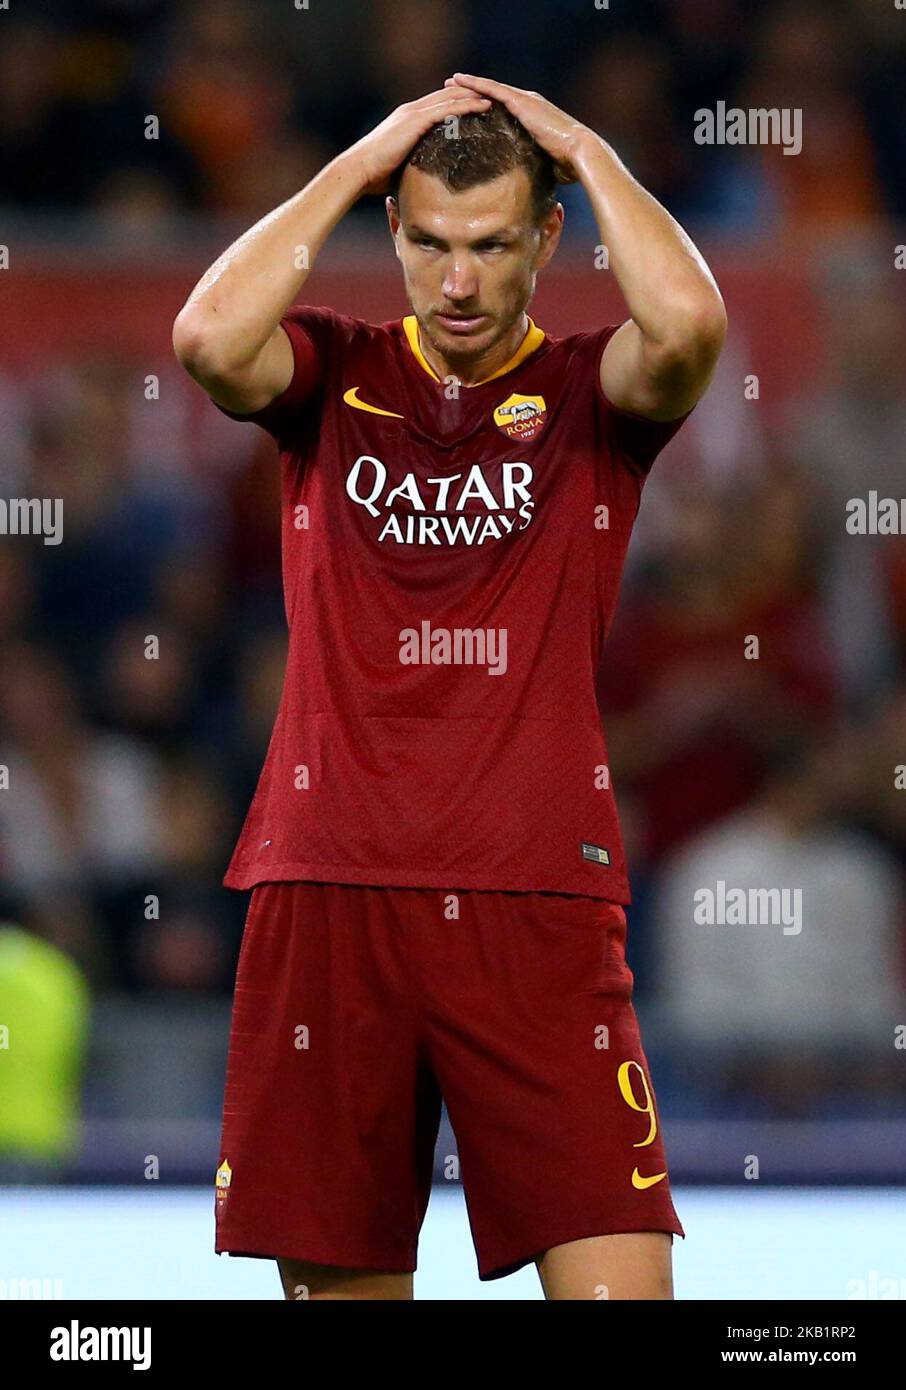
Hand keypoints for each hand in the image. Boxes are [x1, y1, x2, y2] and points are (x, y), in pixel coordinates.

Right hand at [342, 86, 491, 195]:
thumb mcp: (400, 165)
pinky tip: (483, 106)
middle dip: (470, 93)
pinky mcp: (415, 121)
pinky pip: (447, 109)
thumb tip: (426, 183)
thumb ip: (414, 164)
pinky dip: (466, 105)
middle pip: (448, 95)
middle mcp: (411, 110)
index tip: (478, 104)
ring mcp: (413, 114)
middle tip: (494, 96)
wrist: (359, 170)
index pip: (438, 104)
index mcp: (407, 118)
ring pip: (450, 97)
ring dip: (474, 96)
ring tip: (496, 98)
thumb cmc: (374, 175)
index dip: (458, 101)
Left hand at [444, 73, 593, 182]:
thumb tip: (524, 186)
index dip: (485, 104)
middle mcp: (528, 102)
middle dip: (473, 90)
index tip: (468, 104)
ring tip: (450, 81)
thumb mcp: (543, 163)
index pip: (504, 107)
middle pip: (494, 94)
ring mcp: (525, 100)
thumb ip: (531, 166)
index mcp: (532, 116)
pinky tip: (461, 81)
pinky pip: (493, 90)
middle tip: (452, 87)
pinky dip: (476, 84)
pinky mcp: (522, 102)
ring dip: (469, 84)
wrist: (579, 152)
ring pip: (491, 88)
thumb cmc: (567, 164)